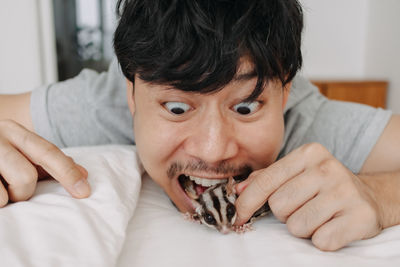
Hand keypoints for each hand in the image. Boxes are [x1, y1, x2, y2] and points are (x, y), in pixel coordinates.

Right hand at [0, 120, 89, 205]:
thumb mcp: (17, 151)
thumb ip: (48, 161)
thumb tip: (84, 174)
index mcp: (13, 131)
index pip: (48, 152)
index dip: (68, 173)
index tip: (84, 192)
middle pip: (27, 176)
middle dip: (26, 191)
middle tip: (16, 192)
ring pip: (10, 192)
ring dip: (8, 197)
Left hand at [234, 143, 382, 250]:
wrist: (369, 197)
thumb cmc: (323, 186)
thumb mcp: (296, 173)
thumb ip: (265, 179)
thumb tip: (238, 190)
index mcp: (308, 153)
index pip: (266, 181)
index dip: (247, 202)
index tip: (238, 214)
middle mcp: (327, 168)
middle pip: (278, 205)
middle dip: (284, 213)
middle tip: (302, 207)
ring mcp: (345, 191)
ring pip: (296, 226)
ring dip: (303, 228)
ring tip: (318, 216)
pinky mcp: (360, 216)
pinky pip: (320, 240)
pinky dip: (321, 239)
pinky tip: (332, 225)